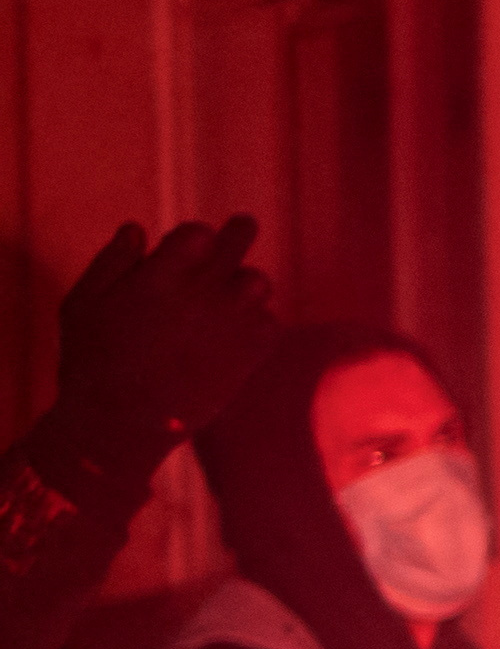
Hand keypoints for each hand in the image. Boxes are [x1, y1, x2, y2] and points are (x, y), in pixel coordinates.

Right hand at [51, 216, 273, 441]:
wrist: (119, 425)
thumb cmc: (91, 362)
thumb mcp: (82, 305)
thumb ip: (111, 263)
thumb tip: (136, 228)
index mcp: (158, 277)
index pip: (198, 234)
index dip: (194, 236)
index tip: (191, 241)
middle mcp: (200, 295)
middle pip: (236, 245)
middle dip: (239, 230)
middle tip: (243, 223)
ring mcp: (229, 325)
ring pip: (257, 283)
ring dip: (245, 282)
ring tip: (231, 289)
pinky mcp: (247, 356)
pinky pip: (269, 323)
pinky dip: (257, 321)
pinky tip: (238, 327)